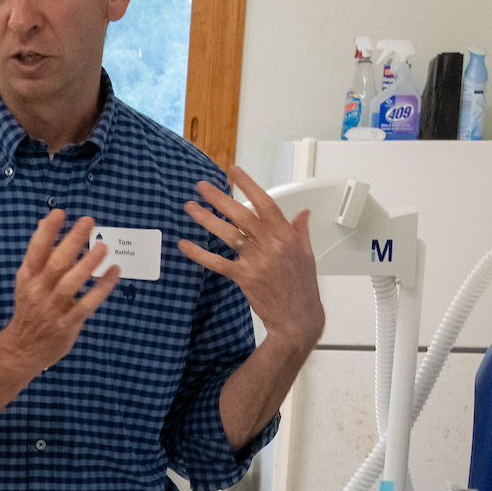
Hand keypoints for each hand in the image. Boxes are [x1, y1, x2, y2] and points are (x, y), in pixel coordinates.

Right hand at [0, 209, 119, 377]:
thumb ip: (39, 252)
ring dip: (87, 264)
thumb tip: (45, 221)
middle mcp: (38, 291)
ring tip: (103, 247)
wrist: (22, 349)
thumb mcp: (28, 279)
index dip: (46, 231)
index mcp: (28, 277)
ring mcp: (52, 308)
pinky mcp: (66, 323)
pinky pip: (86, 304)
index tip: (59, 213)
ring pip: (69, 284)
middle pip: (55, 263)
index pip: (35, 251)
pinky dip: (101, 289)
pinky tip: (114, 273)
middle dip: (71, 241)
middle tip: (88, 222)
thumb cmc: (30, 309)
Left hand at [180, 167, 324, 348]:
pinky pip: (218, 262)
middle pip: (242, 215)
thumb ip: (300, 231)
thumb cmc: (302, 288)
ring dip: (206, 219)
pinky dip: (200, 254)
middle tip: (201, 186)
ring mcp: (257, 261)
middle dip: (220, 198)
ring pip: (227, 234)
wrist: (298, 319)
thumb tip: (302, 213)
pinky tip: (185, 244)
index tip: (234, 172)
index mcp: (287, 236)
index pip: (266, 203)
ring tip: (190, 207)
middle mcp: (271, 245)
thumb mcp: (306, 255)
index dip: (249, 186)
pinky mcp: (244, 277)